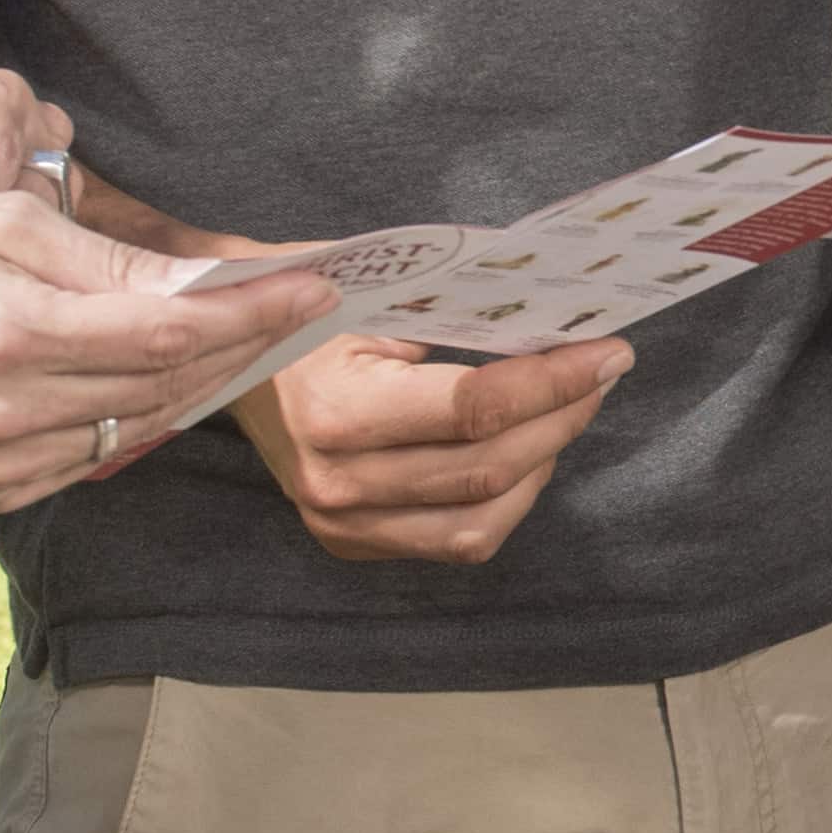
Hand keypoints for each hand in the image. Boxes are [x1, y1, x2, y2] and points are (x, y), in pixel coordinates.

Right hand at [0, 198, 320, 514]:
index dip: (251, 314)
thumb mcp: (5, 224)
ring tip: (248, 343)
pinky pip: (98, 457)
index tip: (310, 290)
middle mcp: (13, 408)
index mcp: (14, 331)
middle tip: (296, 312)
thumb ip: (106, 259)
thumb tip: (199, 284)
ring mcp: (5, 460)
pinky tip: (166, 385)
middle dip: (244, 346)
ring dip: (202, 385)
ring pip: (143, 426)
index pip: (168, 331)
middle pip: (168, 383)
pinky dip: (139, 420)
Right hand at [230, 333, 640, 566]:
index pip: (473, 408)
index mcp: (335, 412)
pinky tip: (525, 453)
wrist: (225, 345)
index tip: (606, 353)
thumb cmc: (305, 302)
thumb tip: (562, 313)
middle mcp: (335, 482)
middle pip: (488, 467)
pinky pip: (453, 542)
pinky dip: (505, 501)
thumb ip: (457, 309)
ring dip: (543, 465)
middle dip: (562, 417)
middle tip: (600, 374)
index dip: (552, 382)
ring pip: (481, 522)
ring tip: (566, 413)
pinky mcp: (350, 543)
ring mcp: (341, 523)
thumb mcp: (370, 289)